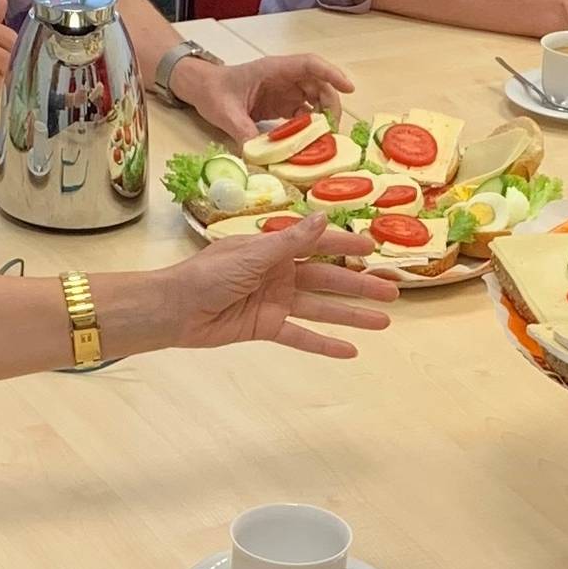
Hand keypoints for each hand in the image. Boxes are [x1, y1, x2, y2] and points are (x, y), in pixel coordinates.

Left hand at [164, 215, 396, 357]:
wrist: (175, 309)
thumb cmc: (208, 274)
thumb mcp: (253, 254)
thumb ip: (291, 241)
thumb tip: (324, 217)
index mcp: (274, 249)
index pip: (318, 245)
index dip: (346, 246)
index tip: (374, 249)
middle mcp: (279, 274)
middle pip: (328, 279)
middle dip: (360, 285)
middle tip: (393, 291)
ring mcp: (275, 302)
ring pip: (322, 308)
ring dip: (351, 315)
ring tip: (383, 321)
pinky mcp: (267, 328)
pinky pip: (301, 336)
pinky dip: (325, 344)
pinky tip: (350, 351)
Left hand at [175, 53, 355, 140]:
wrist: (201, 89)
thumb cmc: (213, 90)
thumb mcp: (226, 113)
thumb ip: (243, 132)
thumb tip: (259, 155)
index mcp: (274, 69)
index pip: (310, 65)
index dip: (332, 74)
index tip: (348, 89)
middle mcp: (285, 78)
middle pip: (319, 85)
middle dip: (331, 105)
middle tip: (333, 130)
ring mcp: (285, 91)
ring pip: (315, 100)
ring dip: (323, 118)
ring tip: (325, 140)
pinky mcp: (282, 105)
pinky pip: (304, 114)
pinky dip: (310, 128)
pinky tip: (309, 144)